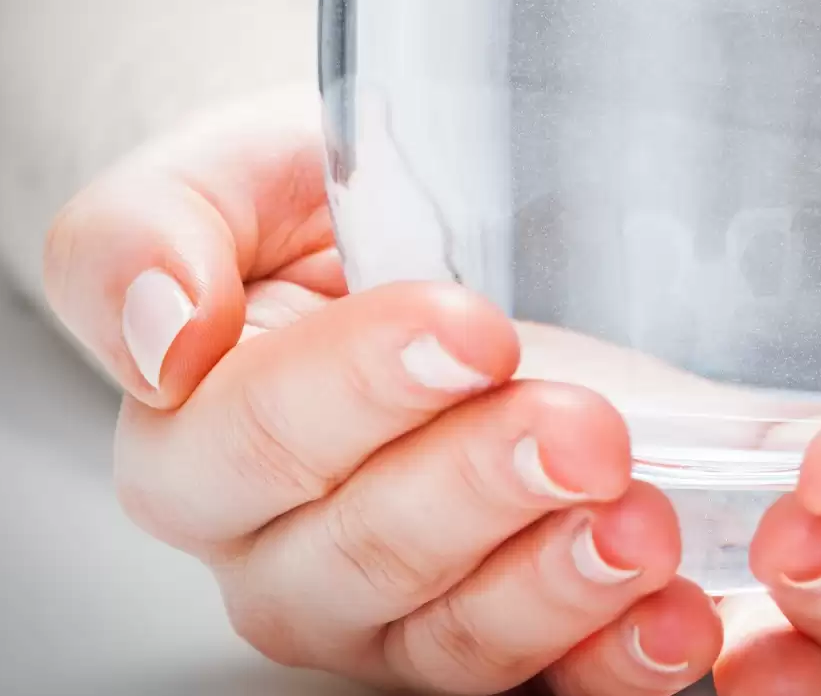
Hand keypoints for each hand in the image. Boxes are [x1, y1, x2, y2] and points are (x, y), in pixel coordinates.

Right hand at [43, 93, 721, 694]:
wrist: (418, 231)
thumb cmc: (318, 208)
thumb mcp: (225, 176)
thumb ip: (143, 235)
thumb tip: (163, 332)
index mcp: (198, 442)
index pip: (257, 439)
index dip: (363, 392)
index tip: (470, 332)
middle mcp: (285, 551)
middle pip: (365, 556)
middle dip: (482, 491)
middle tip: (582, 430)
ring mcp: (397, 613)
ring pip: (455, 640)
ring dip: (558, 590)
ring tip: (641, 526)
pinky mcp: (503, 637)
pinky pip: (551, 683)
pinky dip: (619, 661)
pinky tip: (677, 619)